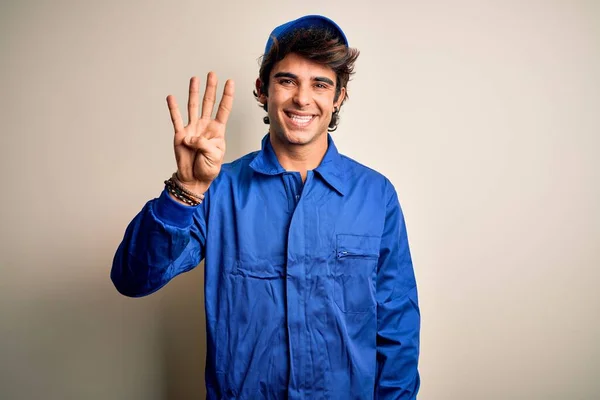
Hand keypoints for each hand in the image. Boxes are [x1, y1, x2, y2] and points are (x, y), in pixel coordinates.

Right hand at [167, 72, 234, 193]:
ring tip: (194, 79)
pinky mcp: (180, 134)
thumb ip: (204, 144)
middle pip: (208, 103)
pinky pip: (176, 119)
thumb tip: (190, 137)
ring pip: (193, 106)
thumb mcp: (214, 156)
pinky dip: (173, 108)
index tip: (230, 82)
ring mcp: (192, 128)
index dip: (227, 96)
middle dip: (211, 88)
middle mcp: (204, 126)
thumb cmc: (208, 168)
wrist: (195, 179)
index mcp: (217, 130)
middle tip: (212, 74)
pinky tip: (171, 98)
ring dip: (194, 92)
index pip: (223, 109)